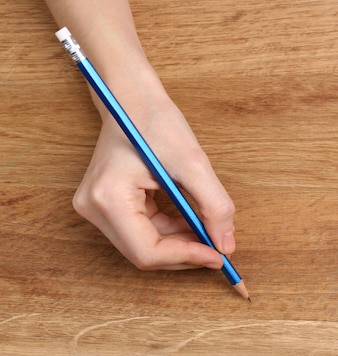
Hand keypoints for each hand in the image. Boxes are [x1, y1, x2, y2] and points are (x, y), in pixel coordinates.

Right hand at [73, 93, 235, 270]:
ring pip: (145, 246)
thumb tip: (226, 245)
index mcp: (108, 197)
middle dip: (185, 253)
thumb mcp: (193, 163)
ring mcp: (96, 208)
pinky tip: (189, 221)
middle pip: (144, 253)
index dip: (187, 257)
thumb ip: (214, 206)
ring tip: (206, 231)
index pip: (147, 251)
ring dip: (180, 244)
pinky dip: (170, 232)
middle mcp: (93, 208)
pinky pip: (142, 232)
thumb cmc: (156, 121)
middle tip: (218, 248)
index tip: (218, 255)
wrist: (131, 98)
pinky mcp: (106, 205)